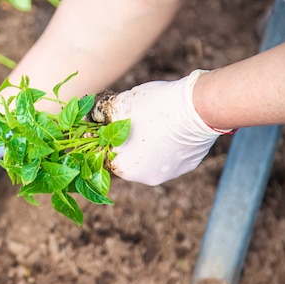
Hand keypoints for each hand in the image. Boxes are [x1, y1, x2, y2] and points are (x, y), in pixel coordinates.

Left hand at [90, 70, 232, 184]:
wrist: (197, 108)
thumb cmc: (152, 107)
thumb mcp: (117, 106)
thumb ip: (97, 114)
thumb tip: (86, 117)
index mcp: (125, 168)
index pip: (104, 154)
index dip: (100, 137)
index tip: (102, 123)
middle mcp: (146, 178)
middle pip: (126, 156)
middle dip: (123, 139)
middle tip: (128, 117)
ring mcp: (169, 173)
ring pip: (148, 156)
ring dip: (144, 141)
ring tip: (149, 120)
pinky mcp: (188, 165)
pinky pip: (169, 154)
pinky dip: (165, 142)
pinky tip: (168, 125)